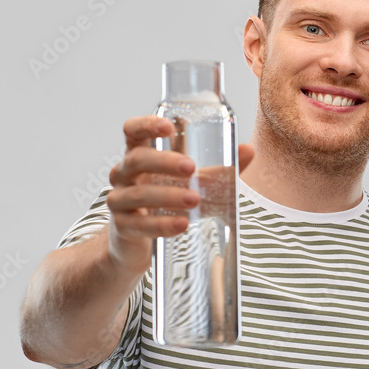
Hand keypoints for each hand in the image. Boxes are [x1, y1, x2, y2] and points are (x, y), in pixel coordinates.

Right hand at [104, 115, 252, 274]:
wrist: (140, 244)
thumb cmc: (167, 202)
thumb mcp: (192, 183)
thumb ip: (219, 169)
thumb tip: (248, 150)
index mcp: (140, 155)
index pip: (133, 131)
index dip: (146, 125)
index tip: (167, 126)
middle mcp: (124, 175)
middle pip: (136, 160)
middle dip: (164, 162)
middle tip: (190, 167)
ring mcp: (119, 201)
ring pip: (138, 194)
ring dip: (167, 195)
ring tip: (194, 199)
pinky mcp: (123, 228)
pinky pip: (139, 225)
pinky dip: (161, 225)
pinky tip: (181, 225)